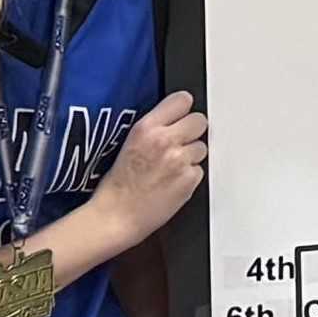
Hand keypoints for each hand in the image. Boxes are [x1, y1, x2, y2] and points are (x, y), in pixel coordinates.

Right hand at [87, 94, 209, 247]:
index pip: (182, 100)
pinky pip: (199, 171)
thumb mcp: (129, 143)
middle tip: (179, 144)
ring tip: (171, 168)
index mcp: (146, 128)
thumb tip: (175, 119)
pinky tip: (173, 182)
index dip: (183, 110)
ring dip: (191, 156)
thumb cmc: (117, 185)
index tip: (181, 116)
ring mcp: (179, 161)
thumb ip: (155, 127)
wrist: (116, 216)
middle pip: (199, 121)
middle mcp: (164, 141)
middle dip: (191, 132)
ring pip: (201, 147)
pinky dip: (190, 176)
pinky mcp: (189, 180)